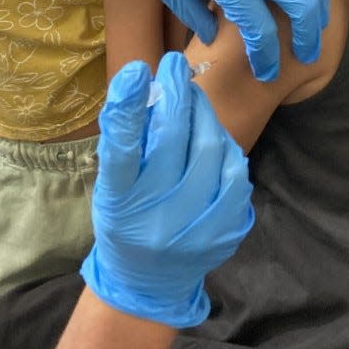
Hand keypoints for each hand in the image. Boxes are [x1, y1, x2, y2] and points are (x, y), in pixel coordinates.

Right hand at [81, 52, 254, 326]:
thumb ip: (126, 141)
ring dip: (205, 116)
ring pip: (211, 151)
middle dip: (177, 94)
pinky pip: (236, 176)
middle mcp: (154, 219)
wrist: (148, 282)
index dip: (129, 107)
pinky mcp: (224, 235)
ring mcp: (193, 230)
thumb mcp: (112, 184)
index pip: (121, 149)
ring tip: (194, 104)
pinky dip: (227, 149)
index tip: (138, 70)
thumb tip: (149, 85)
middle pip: (172, 141)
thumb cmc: (126, 218)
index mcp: (118, 203)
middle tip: (175, 67)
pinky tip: (216, 141)